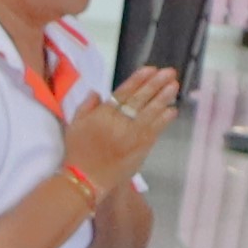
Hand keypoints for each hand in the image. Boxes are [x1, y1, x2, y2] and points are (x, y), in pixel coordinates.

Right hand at [58, 66, 178, 195]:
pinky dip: (165, 118)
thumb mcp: (74, 126)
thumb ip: (85, 107)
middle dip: (156, 84)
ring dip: (164, 97)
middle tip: (169, 72)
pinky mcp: (142, 146)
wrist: (86, 178)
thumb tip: (96, 92)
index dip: (138, 79)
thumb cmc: (78, 152)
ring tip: (174, 86)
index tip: (150, 69)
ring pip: (151, 111)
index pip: (123, 92)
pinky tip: (172, 109)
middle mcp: (119, 121)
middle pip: (140, 98)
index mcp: (102, 114)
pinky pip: (156, 128)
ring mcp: (132, 133)